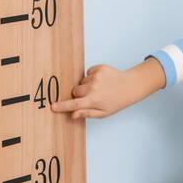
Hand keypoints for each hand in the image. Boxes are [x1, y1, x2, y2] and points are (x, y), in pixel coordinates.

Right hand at [51, 58, 165, 120]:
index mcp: (93, 101)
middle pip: (75, 91)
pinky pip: (88, 73)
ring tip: (99, 89)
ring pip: (81, 82)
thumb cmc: (116, 101)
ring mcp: (96, 76)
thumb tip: (72, 114)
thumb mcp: (103, 113)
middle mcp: (93, 88)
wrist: (130, 86)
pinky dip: (92, 77)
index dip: (62, 106)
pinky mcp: (99, 68)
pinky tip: (102, 81)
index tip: (52, 106)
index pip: (73, 104)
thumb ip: (86, 113)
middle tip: (91, 97)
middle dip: (79, 95)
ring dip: (86, 86)